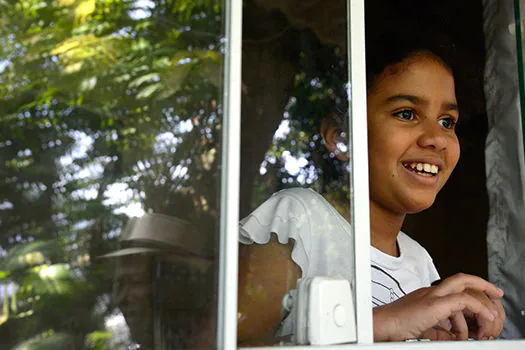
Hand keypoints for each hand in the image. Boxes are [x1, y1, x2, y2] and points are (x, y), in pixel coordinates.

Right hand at [373, 273, 503, 341]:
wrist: (381, 326)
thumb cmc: (396, 327)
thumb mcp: (424, 329)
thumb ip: (439, 329)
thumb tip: (452, 335)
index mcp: (428, 296)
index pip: (455, 287)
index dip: (472, 291)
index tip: (484, 301)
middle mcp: (431, 292)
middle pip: (462, 278)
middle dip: (483, 284)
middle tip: (496, 294)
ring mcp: (432, 295)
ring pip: (464, 286)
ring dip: (481, 304)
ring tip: (486, 323)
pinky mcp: (434, 304)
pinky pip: (463, 301)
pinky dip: (477, 309)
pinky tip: (480, 321)